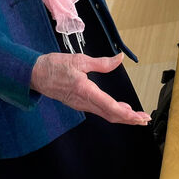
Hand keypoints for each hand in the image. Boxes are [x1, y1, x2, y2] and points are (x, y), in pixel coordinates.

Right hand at [31, 53, 150, 124]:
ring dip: (122, 116)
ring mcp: (81, 104)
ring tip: (137, 117)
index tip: (138, 116)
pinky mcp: (78, 103)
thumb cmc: (54, 66)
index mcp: (85, 90)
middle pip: (110, 114)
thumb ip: (102, 63)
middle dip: (129, 119)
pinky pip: (99, 110)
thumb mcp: (80, 60)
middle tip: (144, 120)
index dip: (125, 113)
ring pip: (105, 114)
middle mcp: (83, 101)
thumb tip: (119, 58)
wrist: (35, 74)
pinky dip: (112, 112)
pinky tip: (121, 109)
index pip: (109, 106)